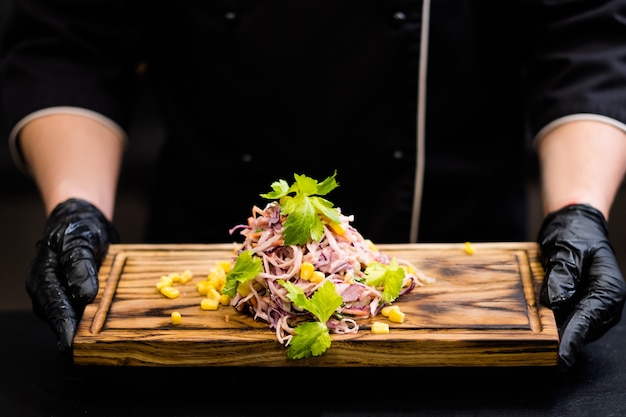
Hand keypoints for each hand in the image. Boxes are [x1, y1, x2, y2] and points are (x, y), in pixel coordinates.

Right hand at [26, 198, 117, 356]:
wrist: (80, 221)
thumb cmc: (77, 227)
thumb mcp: (80, 240)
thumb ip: (80, 265)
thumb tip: (83, 295)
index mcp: (43, 278)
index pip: (55, 310)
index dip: (65, 331)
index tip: (74, 348)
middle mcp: (46, 291)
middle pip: (61, 320)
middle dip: (78, 336)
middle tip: (98, 351)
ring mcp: (57, 296)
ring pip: (71, 320)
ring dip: (87, 330)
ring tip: (107, 344)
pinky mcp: (71, 297)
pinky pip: (80, 314)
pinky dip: (92, 321)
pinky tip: (108, 328)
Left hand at [538, 204, 625, 367]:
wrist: (575, 224)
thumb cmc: (575, 233)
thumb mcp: (567, 248)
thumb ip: (562, 274)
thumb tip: (554, 301)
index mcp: (608, 289)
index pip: (587, 320)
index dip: (571, 340)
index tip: (559, 358)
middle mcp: (604, 303)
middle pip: (579, 328)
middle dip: (558, 338)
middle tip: (533, 347)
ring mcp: (592, 307)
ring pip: (571, 327)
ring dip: (552, 329)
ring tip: (529, 334)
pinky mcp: (578, 306)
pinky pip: (564, 319)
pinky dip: (550, 320)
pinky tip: (534, 320)